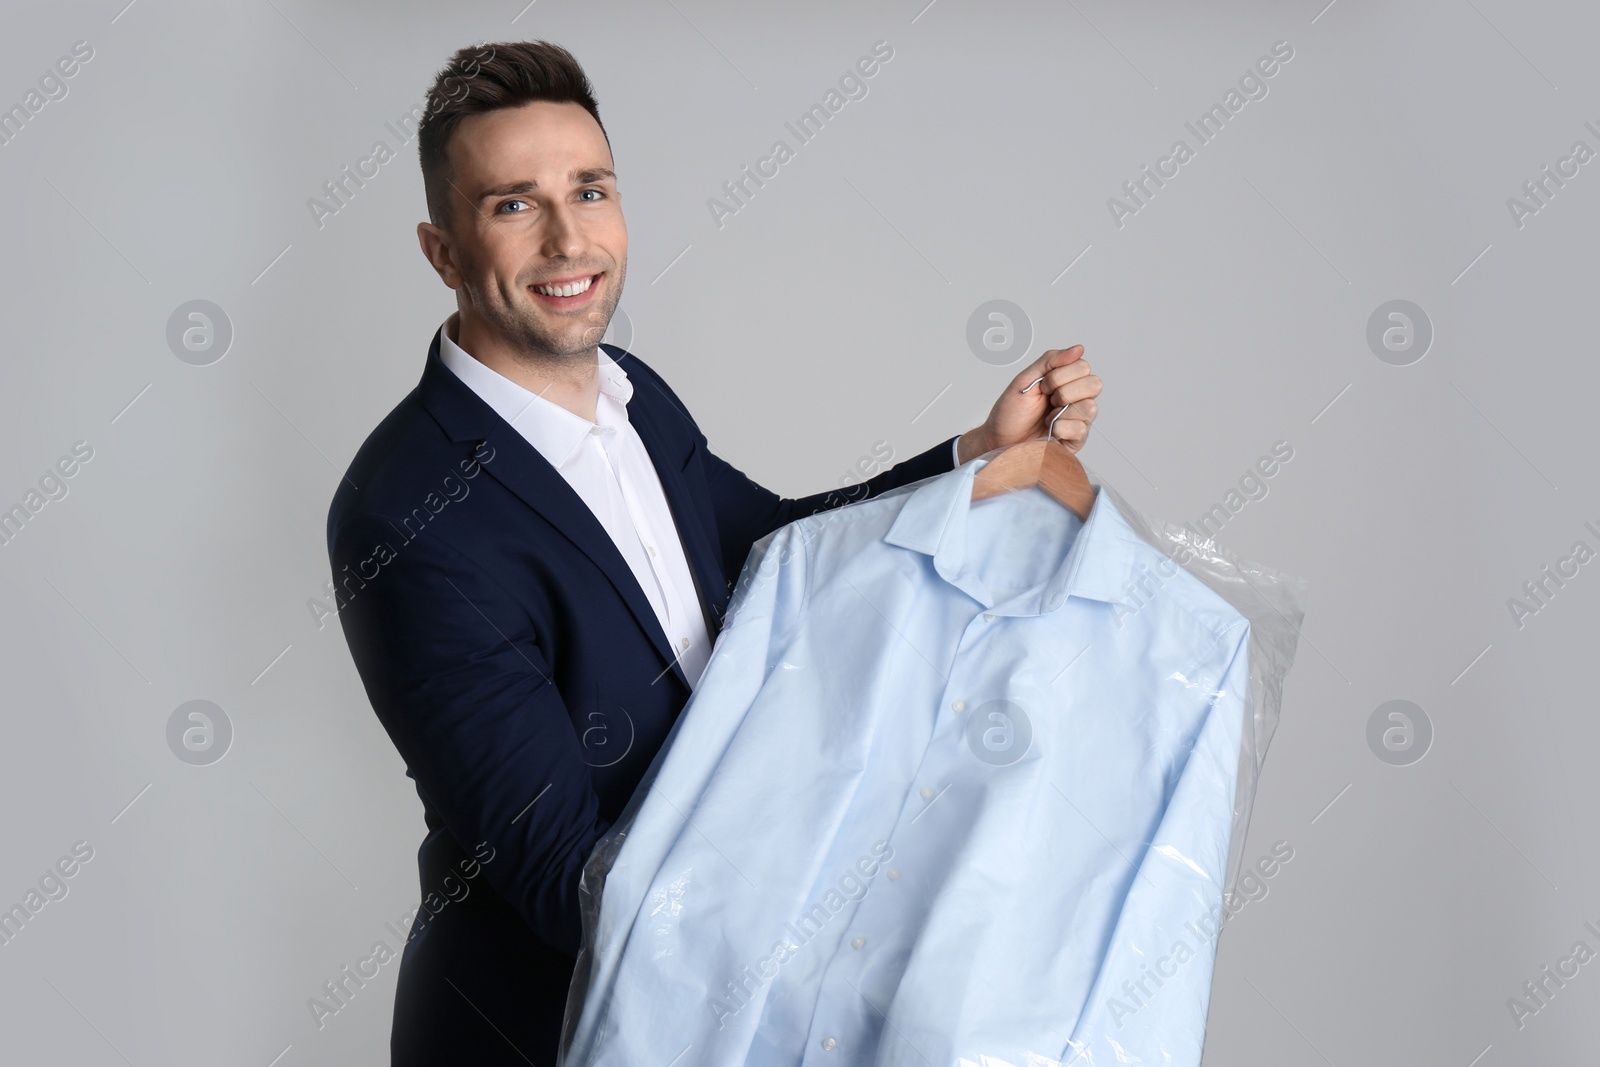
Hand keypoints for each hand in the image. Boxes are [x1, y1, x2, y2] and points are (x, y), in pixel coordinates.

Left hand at [957, 345, 1101, 462]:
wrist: (998, 440)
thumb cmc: (1010, 413)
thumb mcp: (1025, 379)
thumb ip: (1051, 361)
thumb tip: (1079, 348)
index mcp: (1067, 381)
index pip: (1083, 367)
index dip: (1059, 376)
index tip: (1042, 386)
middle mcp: (1077, 398)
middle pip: (1094, 384)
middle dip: (1063, 391)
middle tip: (1047, 400)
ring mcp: (1078, 420)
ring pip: (1090, 407)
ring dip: (1062, 411)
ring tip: (1047, 418)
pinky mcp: (1076, 440)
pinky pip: (1081, 429)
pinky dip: (1061, 429)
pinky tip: (1051, 431)